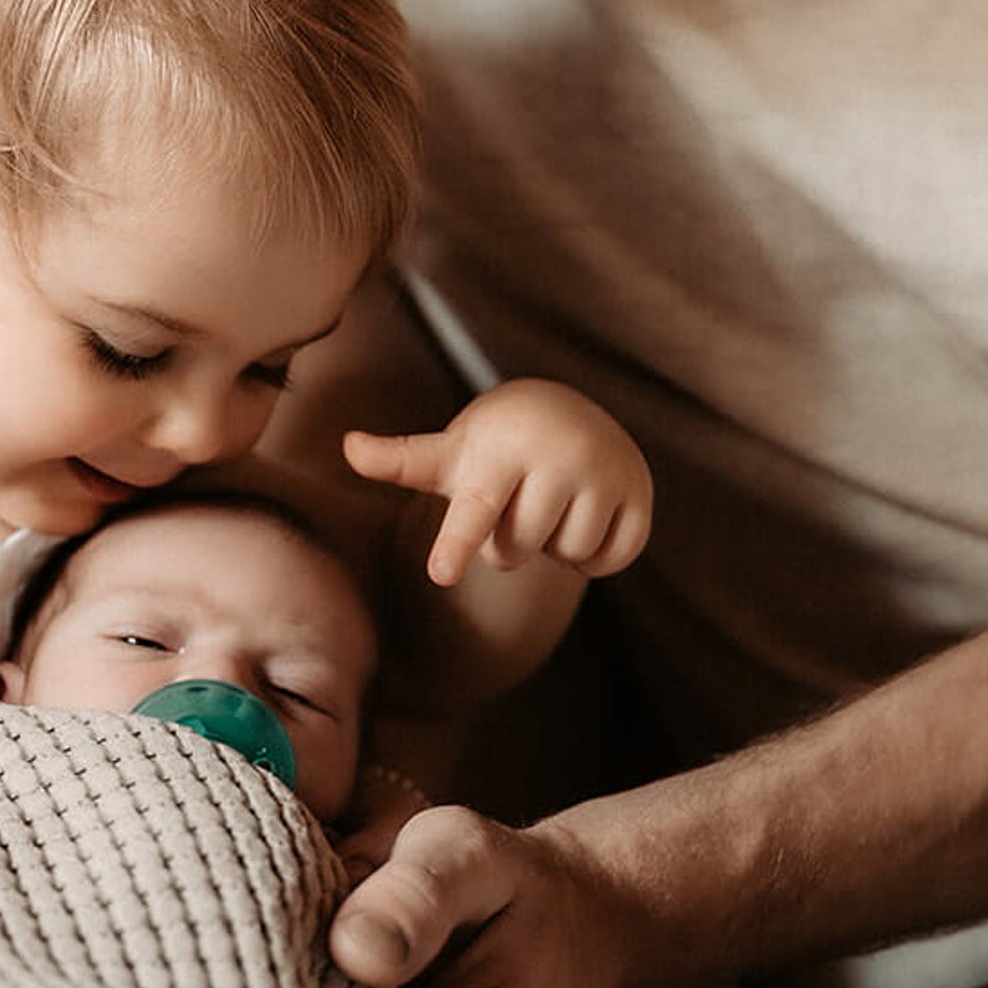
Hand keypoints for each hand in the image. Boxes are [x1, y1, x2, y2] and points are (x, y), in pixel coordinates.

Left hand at [344, 377, 651, 587]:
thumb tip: (347, 447)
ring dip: (553, 547)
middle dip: (510, 541)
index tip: (442, 574)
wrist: (565, 413)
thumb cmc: (492, 444)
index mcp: (500, 449)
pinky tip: (584, 517)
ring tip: (550, 505)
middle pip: (519, 549)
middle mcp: (557, 455)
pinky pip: (611, 558)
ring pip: (568, 555)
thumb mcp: (448, 452)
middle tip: (516, 501)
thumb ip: (399, 459)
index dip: (458, 543)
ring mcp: (605, 471)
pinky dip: (594, 555)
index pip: (476, 508)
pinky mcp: (640, 492)